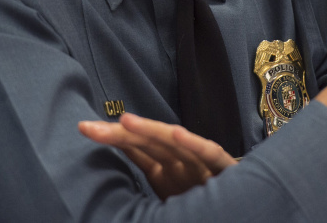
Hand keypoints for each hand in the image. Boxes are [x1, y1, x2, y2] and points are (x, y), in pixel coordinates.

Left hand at [79, 113, 236, 199]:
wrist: (243, 205)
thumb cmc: (201, 197)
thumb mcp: (165, 189)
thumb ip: (145, 170)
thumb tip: (108, 166)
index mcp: (165, 166)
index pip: (135, 146)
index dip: (111, 136)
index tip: (84, 128)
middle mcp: (180, 160)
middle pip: (147, 141)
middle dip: (119, 132)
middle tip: (88, 126)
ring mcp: (199, 163)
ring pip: (172, 144)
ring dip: (150, 130)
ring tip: (125, 120)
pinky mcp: (221, 168)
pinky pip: (207, 153)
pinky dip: (192, 143)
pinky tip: (176, 132)